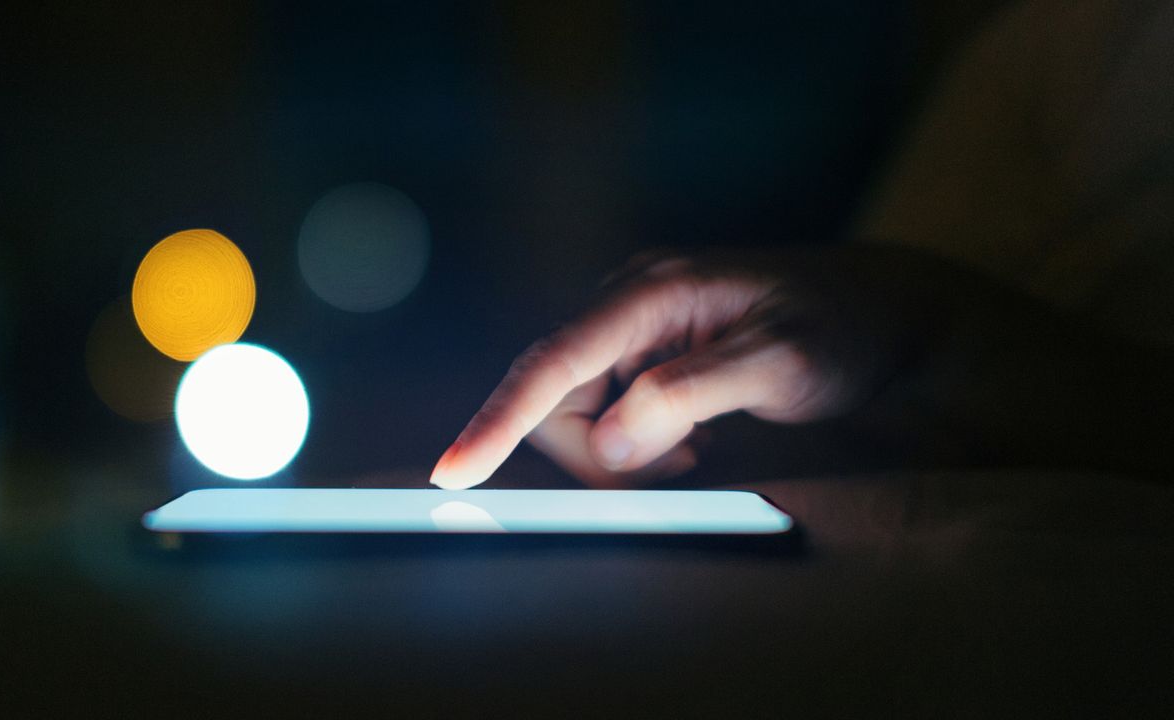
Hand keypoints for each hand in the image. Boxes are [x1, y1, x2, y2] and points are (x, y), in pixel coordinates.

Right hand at [429, 247, 926, 488]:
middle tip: (684, 464)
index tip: (452, 472)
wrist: (887, 311)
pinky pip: (607, 412)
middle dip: (598, 451)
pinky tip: (694, 437)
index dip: (497, 420)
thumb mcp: (783, 361)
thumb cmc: (844, 326)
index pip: (554, 362)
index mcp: (652, 291)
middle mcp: (630, 303)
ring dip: (624, 451)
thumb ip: (692, 393)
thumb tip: (610, 440)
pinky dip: (639, 443)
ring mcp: (636, 329)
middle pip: (556, 397)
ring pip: (578, 412)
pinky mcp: (647, 354)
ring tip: (700, 445)